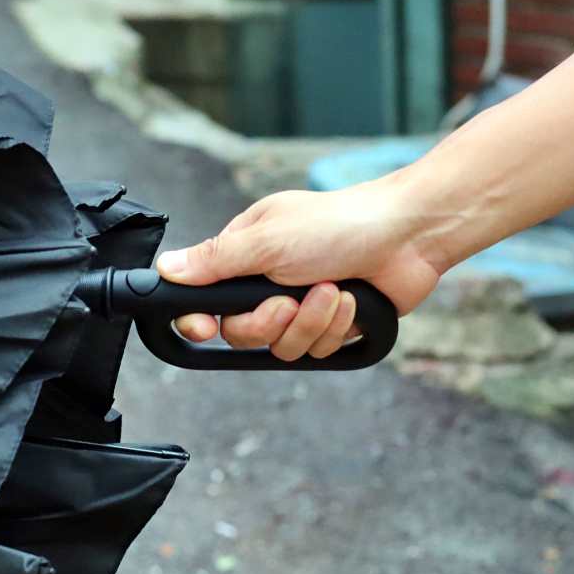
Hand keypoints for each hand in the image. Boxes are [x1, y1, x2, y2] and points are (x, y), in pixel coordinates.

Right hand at [154, 179, 444, 360]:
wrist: (407, 236)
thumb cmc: (341, 223)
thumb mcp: (268, 239)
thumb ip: (216, 260)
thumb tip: (166, 268)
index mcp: (245, 256)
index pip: (203, 299)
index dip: (200, 321)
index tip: (205, 327)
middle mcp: (268, 282)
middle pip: (243, 333)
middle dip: (269, 322)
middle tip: (288, 300)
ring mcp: (301, 305)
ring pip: (282, 346)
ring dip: (310, 322)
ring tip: (332, 290)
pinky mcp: (331, 325)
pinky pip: (317, 350)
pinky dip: (335, 327)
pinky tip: (350, 301)